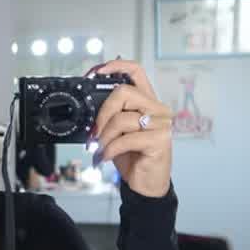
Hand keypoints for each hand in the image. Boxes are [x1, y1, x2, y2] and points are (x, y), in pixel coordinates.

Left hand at [86, 58, 172, 197]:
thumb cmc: (132, 155)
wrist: (145, 183)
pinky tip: (105, 157)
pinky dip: (109, 150)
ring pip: (121, 118)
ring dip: (103, 137)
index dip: (116, 65)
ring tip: (100, 149)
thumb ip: (109, 116)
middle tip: (95, 132)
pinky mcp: (159, 141)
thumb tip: (88, 110)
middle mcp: (157, 109)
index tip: (96, 71)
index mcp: (146, 102)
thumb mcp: (116, 132)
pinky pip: (125, 139)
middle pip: (124, 92)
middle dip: (102, 113)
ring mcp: (161, 124)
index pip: (136, 71)